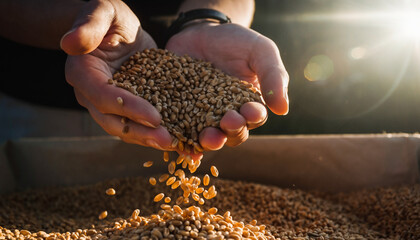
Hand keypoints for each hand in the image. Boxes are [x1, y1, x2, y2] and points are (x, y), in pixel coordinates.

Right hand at [61, 0, 172, 149]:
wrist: (119, 28)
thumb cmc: (110, 16)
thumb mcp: (103, 12)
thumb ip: (89, 25)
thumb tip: (70, 44)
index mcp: (82, 73)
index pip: (103, 97)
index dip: (128, 108)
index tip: (155, 117)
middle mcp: (91, 94)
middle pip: (113, 121)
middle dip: (141, 132)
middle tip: (168, 140)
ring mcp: (108, 104)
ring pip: (125, 128)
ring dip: (149, 138)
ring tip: (175, 143)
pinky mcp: (126, 106)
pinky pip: (138, 123)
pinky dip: (155, 132)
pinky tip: (177, 138)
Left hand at [166, 22, 288, 158]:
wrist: (201, 31)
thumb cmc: (237, 42)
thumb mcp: (260, 51)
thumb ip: (273, 76)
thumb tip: (283, 109)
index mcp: (250, 104)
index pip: (255, 117)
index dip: (253, 117)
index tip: (252, 111)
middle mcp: (228, 115)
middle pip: (233, 132)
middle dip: (232, 130)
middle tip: (229, 121)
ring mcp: (203, 116)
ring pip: (209, 135)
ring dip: (210, 140)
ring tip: (209, 137)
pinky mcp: (180, 112)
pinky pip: (181, 129)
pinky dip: (181, 139)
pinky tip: (178, 141)